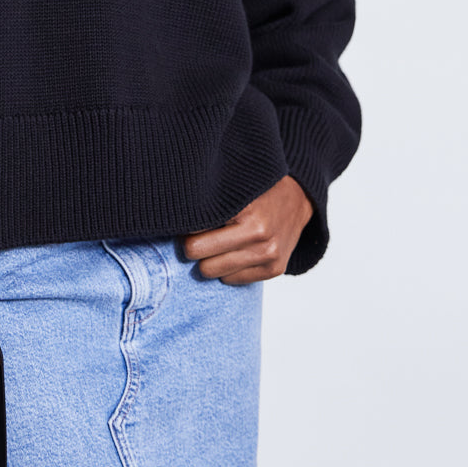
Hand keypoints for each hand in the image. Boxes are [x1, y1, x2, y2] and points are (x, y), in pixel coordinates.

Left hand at [180, 176, 312, 283]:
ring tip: (218, 242)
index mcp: (245, 209)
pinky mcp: (274, 269)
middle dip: (193, 246)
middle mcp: (259, 234)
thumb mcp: (232, 186)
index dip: (184, 228)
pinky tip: (236, 251)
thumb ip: (206, 201)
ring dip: (210, 259)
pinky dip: (228, 268)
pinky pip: (231, 280)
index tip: (186, 223)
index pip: (193, 232)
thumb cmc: (257, 189)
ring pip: (212, 271)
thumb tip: (168, 218)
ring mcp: (268, 254)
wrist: (299, 197)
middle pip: (197, 255)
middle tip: (198, 235)